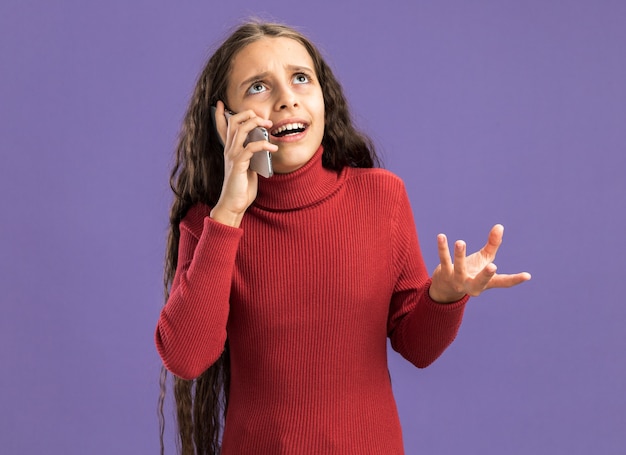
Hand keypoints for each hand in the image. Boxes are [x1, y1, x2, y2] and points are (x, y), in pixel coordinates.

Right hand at [210, 101, 277, 226]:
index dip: (220, 114)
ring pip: (240, 129)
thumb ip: (250, 155)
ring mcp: (232, 156)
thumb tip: (262, 143)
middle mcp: (228, 149)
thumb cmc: (241, 187)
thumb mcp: (247, 167)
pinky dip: (264, 145)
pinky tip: (273, 149)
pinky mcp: (238, 164)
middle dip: (248, 114)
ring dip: (256, 123)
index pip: (222, 127)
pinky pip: (251, 147)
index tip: (220, 103)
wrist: (234, 203)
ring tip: (269, 126)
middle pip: (233, 121)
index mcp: (229, 149)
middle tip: (263, 118)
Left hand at [429, 224, 530, 302]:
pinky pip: (444, 260)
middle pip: (480, 281)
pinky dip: (442, 248)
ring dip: (459, 255)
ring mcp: (458, 280)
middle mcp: (472, 285)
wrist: (446, 287)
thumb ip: (493, 244)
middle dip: (486, 275)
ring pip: (459, 268)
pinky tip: (441, 236)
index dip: (515, 280)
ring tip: (460, 242)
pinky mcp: (444, 273)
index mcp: (486, 283)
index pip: (503, 282)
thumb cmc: (470, 271)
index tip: (527, 276)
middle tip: (492, 266)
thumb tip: (500, 226)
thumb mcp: (484, 259)